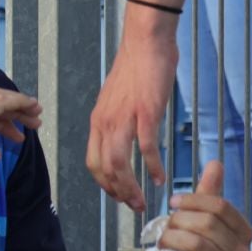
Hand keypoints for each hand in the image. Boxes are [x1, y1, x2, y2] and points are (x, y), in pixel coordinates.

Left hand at [86, 31, 177, 211]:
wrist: (145, 44)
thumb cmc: (135, 70)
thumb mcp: (117, 100)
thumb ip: (118, 121)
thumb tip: (124, 139)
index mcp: (98, 121)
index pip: (92, 161)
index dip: (104, 183)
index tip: (118, 196)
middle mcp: (105, 122)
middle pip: (103, 168)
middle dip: (117, 192)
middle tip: (133, 206)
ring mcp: (124, 118)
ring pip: (119, 163)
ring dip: (130, 187)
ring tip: (142, 201)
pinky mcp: (146, 113)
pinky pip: (145, 148)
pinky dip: (151, 167)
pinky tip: (159, 178)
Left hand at [138, 160, 251, 250]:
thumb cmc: (184, 248)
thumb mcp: (195, 216)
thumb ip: (206, 192)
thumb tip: (215, 163)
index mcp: (243, 233)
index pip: (220, 206)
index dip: (192, 200)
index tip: (173, 202)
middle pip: (206, 224)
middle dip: (177, 222)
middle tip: (166, 228)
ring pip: (194, 243)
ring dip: (170, 240)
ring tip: (164, 244)